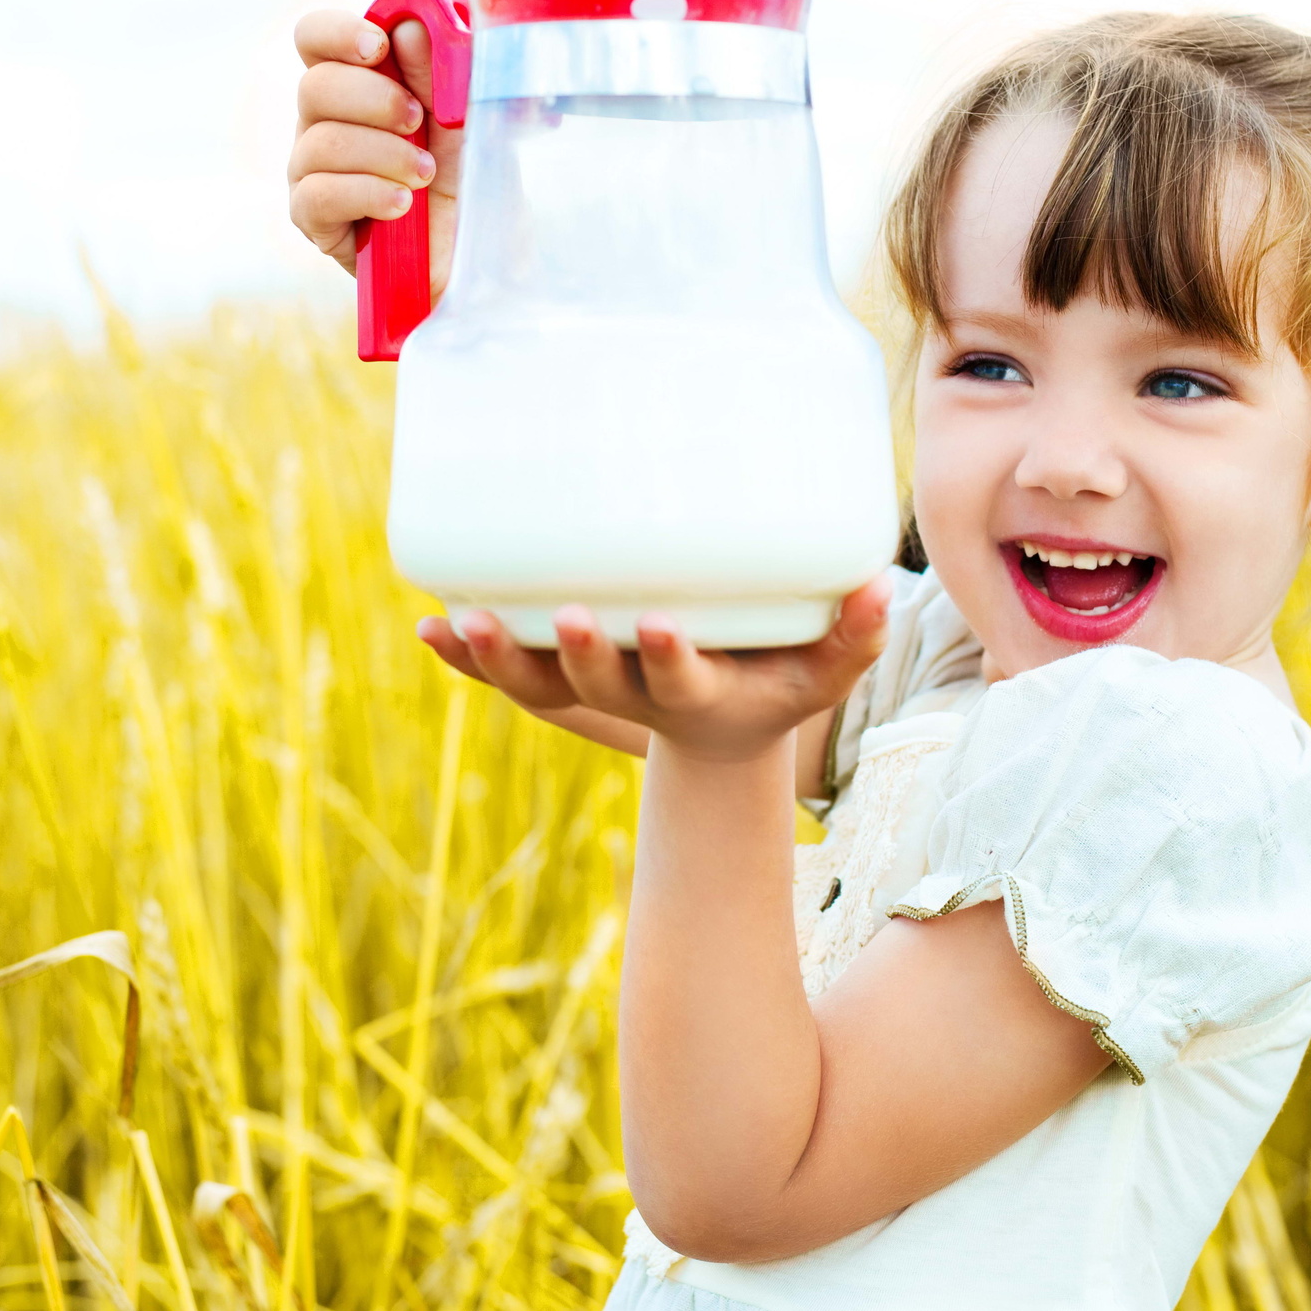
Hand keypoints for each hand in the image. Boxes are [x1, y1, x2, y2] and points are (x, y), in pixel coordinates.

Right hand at [286, 8, 461, 297]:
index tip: (378, 47)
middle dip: (373, 101)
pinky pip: (317, 194)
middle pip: (315, 86)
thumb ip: (438, 71)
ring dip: (383, 155)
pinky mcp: (313, 220)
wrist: (478, 256)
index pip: (315, 37)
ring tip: (424, 176)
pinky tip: (401, 205)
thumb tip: (409, 28)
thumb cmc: (470, 179)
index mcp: (356, 82)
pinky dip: (365, 193)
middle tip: (418, 123)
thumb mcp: (465, 118)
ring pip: (319, 142)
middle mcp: (324, 121)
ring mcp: (312, 170)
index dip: (337, 33)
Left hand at [415, 577, 892, 763]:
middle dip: (578, 652)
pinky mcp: (559, 678)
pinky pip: (504, 673)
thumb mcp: (824, 673)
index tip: (660, 626)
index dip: (669, 659)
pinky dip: (464, 657)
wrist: (722, 726)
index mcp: (697, 697)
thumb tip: (883, 584)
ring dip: (498, 656)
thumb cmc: (777, 683)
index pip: (681, 683)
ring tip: (460, 619)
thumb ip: (854, 634)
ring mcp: (591, 691)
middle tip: (565, 612)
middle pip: (596, 685)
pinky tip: (427, 625)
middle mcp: (635, 697)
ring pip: (536, 684)